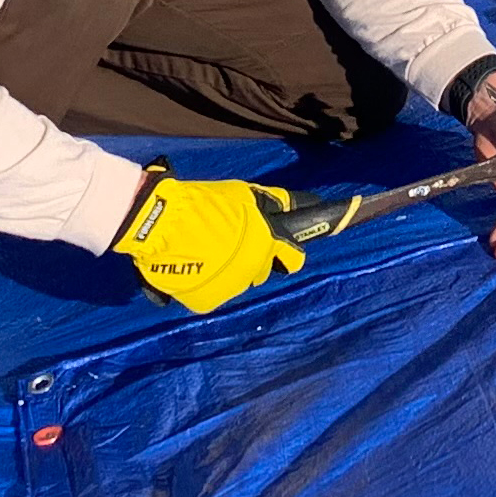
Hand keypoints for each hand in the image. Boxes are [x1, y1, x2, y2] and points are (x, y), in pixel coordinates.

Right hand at [111, 171, 307, 311]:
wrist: (157, 224)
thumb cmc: (199, 204)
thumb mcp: (239, 196)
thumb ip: (267, 205)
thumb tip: (297, 205)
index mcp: (263, 240)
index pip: (295, 254)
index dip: (298, 247)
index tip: (338, 229)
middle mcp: (252, 268)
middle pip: (264, 267)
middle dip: (254, 255)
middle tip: (230, 239)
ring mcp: (230, 287)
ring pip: (239, 279)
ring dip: (229, 268)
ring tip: (205, 250)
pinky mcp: (208, 300)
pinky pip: (216, 291)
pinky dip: (207, 281)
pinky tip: (194, 265)